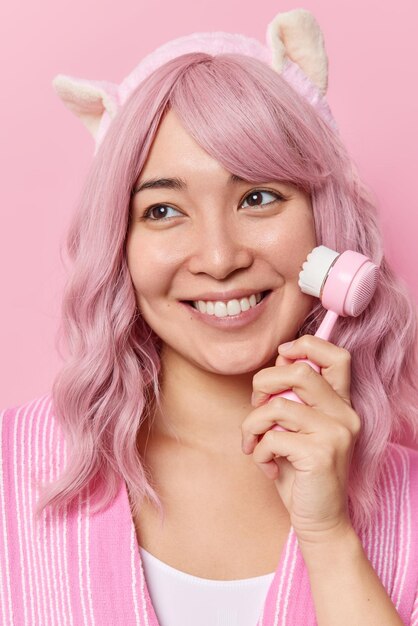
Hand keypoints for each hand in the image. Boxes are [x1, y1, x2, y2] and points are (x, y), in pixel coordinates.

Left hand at [241, 335, 360, 546]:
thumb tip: (281, 358)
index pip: (337, 355)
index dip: (306, 346)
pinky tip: (265, 465)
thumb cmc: (301, 470)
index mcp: (341, 403)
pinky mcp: (321, 454)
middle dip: (264, 382)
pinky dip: (258, 450)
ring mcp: (336, 433)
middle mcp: (345, 414)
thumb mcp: (298, 428)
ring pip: (277, 406)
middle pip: (299, 371)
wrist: (319, 519)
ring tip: (253, 442)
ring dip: (252, 424)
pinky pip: (272, 437)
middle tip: (256, 406)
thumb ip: (293, 395)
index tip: (282, 357)